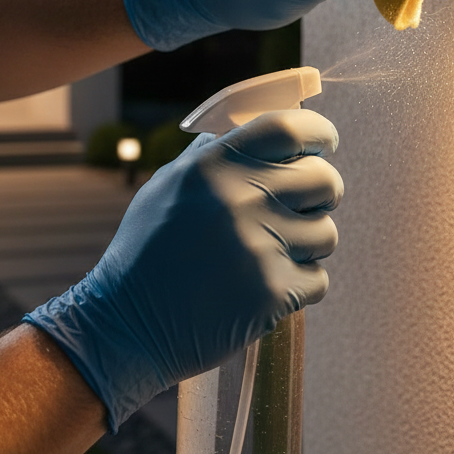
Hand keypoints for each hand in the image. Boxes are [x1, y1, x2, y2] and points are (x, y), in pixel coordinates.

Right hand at [25, 108, 343, 430]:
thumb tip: (251, 131)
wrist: (126, 324)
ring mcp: (260, 247)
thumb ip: (212, 155)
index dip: (318, 132)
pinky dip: (300, 284)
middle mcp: (241, 199)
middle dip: (321, 192)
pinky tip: (268, 285)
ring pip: (327, 232)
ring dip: (309, 242)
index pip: (291, 129)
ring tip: (275, 251)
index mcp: (215, 165)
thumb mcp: (169, 185)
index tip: (324, 143)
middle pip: (325, 180)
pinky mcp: (273, 293)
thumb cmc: (146, 250)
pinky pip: (318, 279)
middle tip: (303, 205)